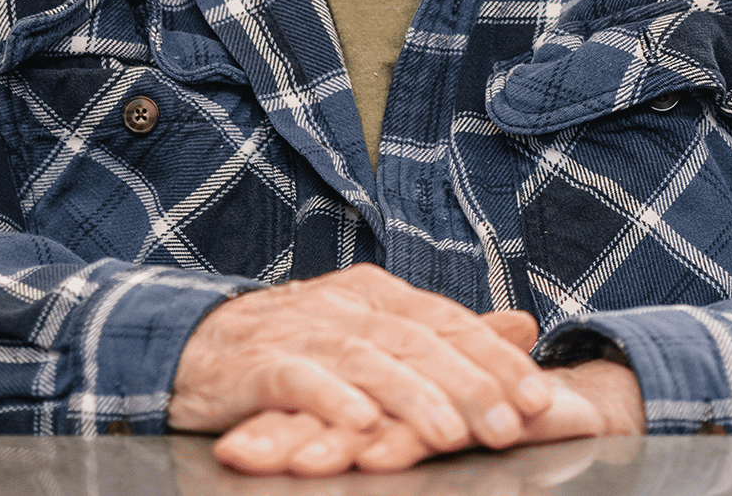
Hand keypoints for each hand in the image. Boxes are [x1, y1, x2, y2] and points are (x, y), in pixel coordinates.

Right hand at [215, 345, 645, 475]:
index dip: (495, 359)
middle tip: (510, 424)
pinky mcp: (259, 366)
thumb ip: (448, 333)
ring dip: (413, 399)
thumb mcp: (374, 331)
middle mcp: (345, 306)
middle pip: (417, 342)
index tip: (538, 398)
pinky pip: (301, 381)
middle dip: (469, 384)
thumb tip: (524, 326)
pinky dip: (332, 401)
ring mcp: (302, 333)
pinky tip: (361, 425)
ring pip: (369, 361)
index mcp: (377, 295)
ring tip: (452, 435)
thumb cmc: (295, 346)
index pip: (448, 322)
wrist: (193, 346)